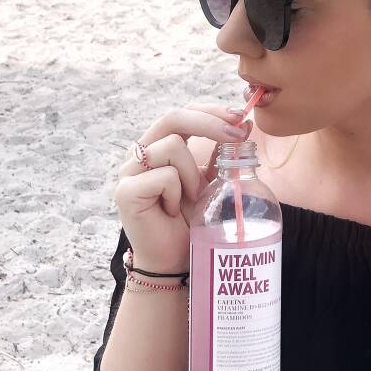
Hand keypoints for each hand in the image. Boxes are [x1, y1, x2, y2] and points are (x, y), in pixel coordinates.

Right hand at [113, 102, 252, 272]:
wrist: (173, 260)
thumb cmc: (190, 220)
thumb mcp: (211, 182)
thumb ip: (221, 154)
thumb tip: (245, 125)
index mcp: (159, 145)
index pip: (182, 113)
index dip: (211, 111)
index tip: (241, 118)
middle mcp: (140, 152)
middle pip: (172, 118)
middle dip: (209, 123)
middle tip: (237, 135)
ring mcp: (129, 171)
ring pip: (171, 147)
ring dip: (192, 174)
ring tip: (192, 199)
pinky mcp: (125, 192)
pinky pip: (163, 177)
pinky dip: (176, 193)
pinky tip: (171, 211)